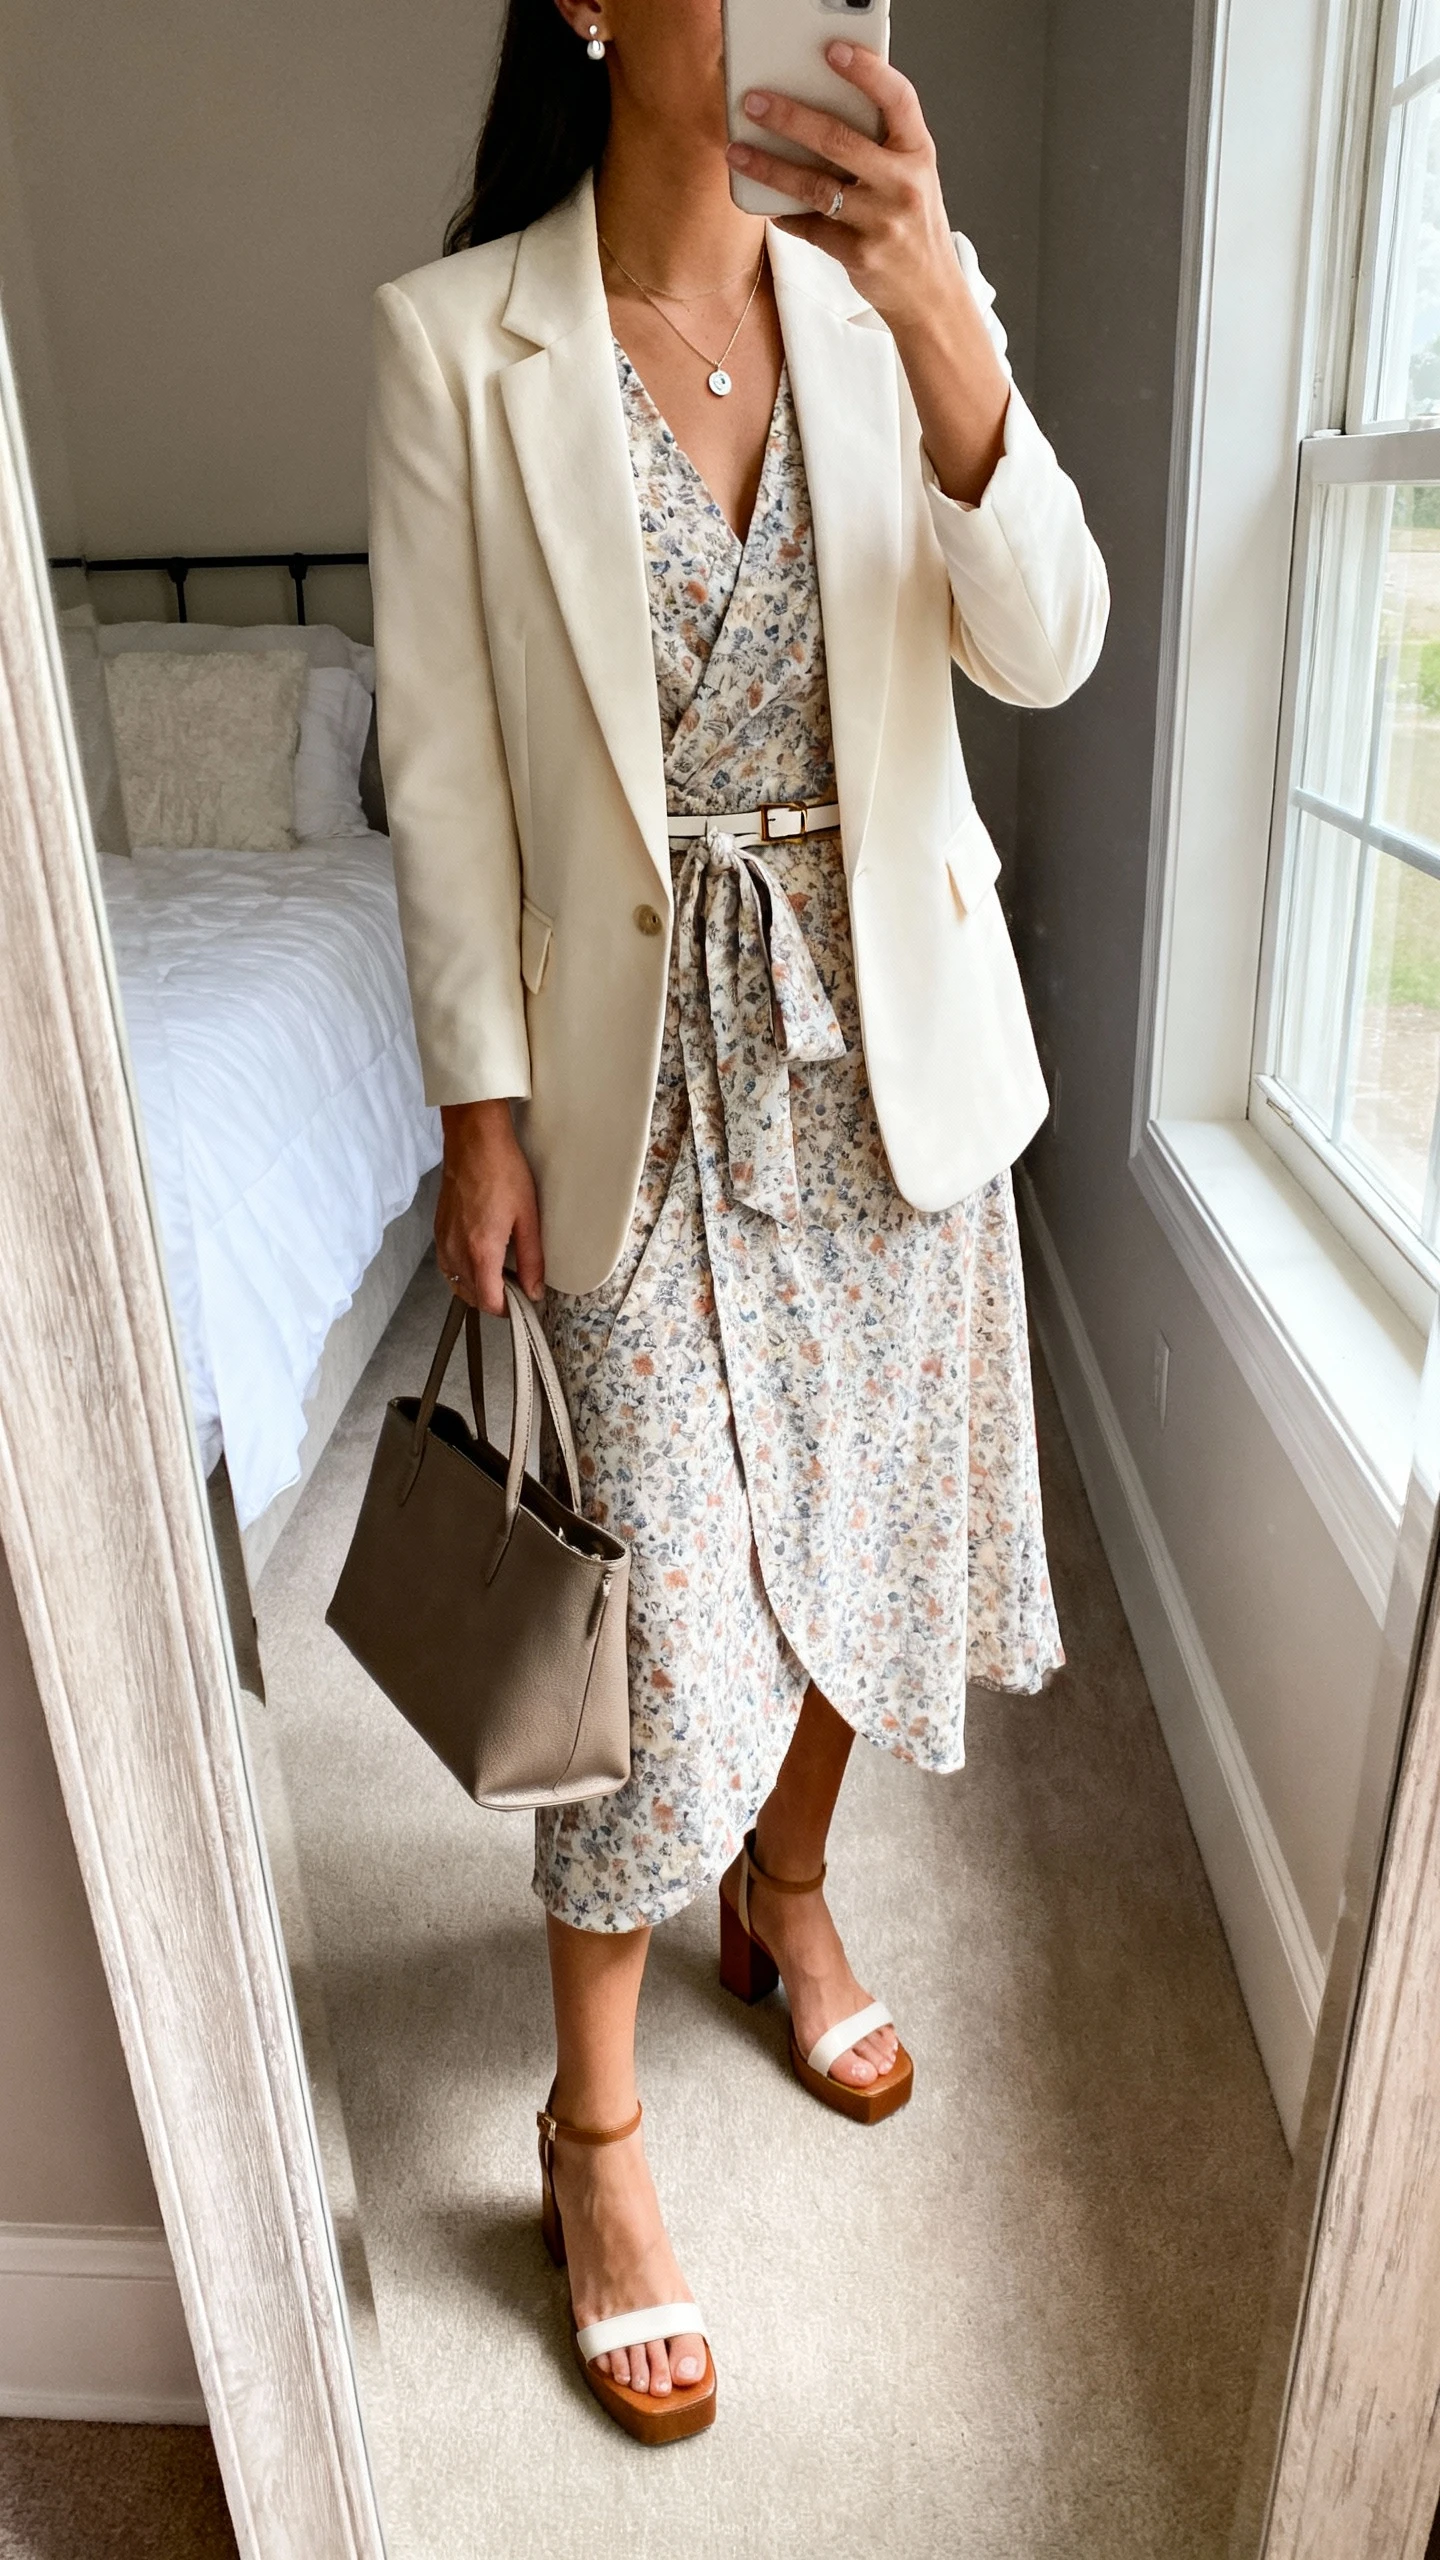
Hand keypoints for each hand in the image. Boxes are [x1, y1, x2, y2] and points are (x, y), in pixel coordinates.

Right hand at [435, 1099, 543, 1315]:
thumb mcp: (528, 1217)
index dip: (507, 1310)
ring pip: (457, 1284)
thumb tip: (535, 1290)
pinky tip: (481, 1258)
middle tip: (517, 1287)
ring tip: (501, 1272)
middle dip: (494, 1299)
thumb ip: (532, 1259)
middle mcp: (456, 1250)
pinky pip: (448, 1266)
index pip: (488, 1301)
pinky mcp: (438, 1231)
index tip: (522, 1304)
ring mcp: (444, 1241)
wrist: (474, 1142)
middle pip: (471, 1297)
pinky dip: (464, 1272)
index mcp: (480, 1250)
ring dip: (478, 1287)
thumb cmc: (502, 1171)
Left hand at [725, 45, 1009, 503]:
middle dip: (790, 116)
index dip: (867, 71)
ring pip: (815, 187)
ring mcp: (882, 221)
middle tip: (754, 102)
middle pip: (839, 140)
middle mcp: (904, 183)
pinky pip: (811, 229)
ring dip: (771, 167)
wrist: (930, 296)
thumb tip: (815, 111)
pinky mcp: (860, 255)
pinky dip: (787, 215)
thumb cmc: (914, 227)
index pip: (897, 99)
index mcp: (919, 153)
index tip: (832, 51)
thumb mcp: (911, 177)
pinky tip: (769, 205)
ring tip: (738, 152)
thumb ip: (878, 146)